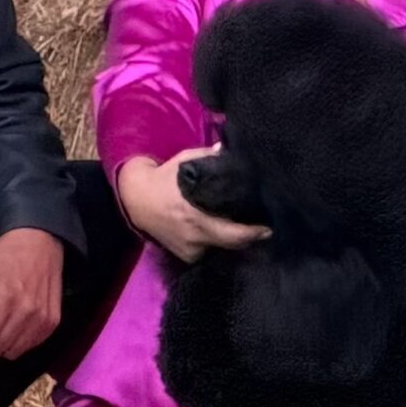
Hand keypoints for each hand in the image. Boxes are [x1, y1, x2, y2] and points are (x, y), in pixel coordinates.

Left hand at [0, 226, 63, 361]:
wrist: (39, 242)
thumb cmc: (4, 257)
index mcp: (3, 297)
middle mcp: (25, 311)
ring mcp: (41, 318)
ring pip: (14, 352)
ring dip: (2, 347)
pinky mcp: (52, 321)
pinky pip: (31, 346)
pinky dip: (19, 342)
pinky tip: (14, 328)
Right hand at [115, 150, 269, 264]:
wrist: (136, 200)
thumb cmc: (165, 178)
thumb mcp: (186, 161)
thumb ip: (210, 157)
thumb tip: (231, 149)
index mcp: (195, 214)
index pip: (232, 233)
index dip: (253, 233)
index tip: (269, 227)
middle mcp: (194, 236)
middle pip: (232, 244)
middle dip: (249, 237)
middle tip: (264, 227)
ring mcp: (189, 249)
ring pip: (221, 248)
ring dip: (232, 239)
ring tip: (244, 225)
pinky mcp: (186, 257)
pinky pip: (209, 251)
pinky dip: (216, 243)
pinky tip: (220, 231)